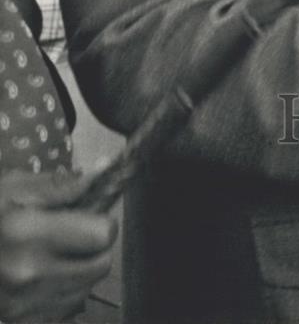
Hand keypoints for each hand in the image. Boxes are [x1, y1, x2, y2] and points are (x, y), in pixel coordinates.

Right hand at [0, 170, 116, 322]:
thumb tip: (104, 170)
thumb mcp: (13, 188)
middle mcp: (29, 275)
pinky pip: (65, 310)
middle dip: (94, 249)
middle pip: (101, 265)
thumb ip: (62, 185)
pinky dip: (62, 294)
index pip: (102, 235)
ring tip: (54, 257)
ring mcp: (24, 306)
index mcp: (29, 234)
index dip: (100, 222)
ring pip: (86, 290)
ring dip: (79, 273)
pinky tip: (43, 278)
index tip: (88, 218)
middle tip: (74, 237)